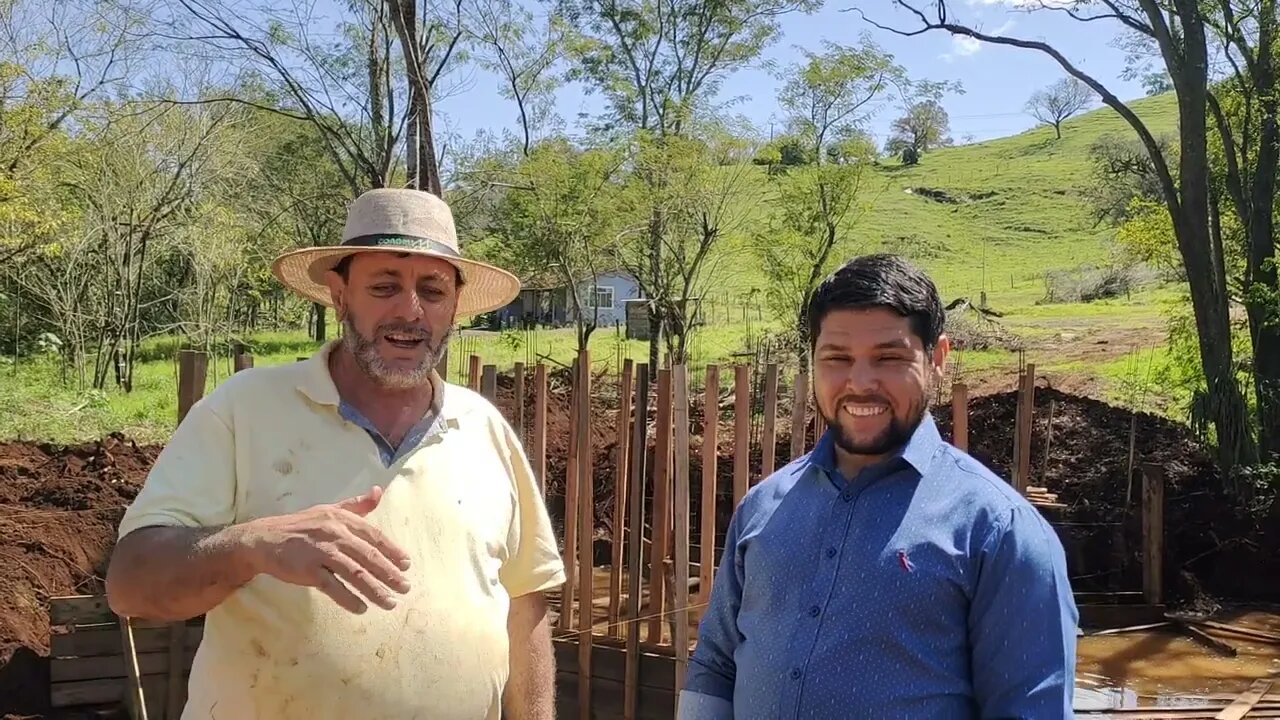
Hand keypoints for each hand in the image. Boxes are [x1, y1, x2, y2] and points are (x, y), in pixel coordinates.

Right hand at [236, 486, 411, 612]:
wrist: (263, 538)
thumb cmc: (301, 525)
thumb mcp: (329, 510)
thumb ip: (356, 505)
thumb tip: (379, 491)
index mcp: (342, 519)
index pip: (375, 536)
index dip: (393, 551)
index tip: (407, 565)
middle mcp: (335, 534)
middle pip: (369, 557)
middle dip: (390, 574)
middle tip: (405, 588)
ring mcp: (321, 552)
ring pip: (355, 573)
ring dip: (375, 590)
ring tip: (390, 603)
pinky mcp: (307, 570)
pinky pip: (332, 587)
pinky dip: (348, 598)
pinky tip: (361, 608)